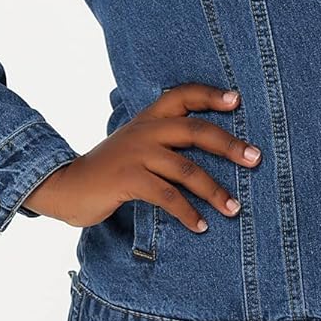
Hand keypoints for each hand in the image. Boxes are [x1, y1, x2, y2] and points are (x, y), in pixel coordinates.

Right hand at [23, 83, 261, 232]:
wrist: (65, 186)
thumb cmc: (109, 169)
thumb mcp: (135, 144)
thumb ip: (164, 140)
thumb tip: (211, 148)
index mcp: (148, 118)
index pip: (182, 95)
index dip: (209, 95)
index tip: (236, 99)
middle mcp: (145, 131)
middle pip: (195, 131)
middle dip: (229, 145)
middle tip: (255, 158)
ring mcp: (136, 154)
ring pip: (186, 169)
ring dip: (215, 191)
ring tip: (235, 208)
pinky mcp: (127, 179)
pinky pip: (167, 196)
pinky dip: (188, 213)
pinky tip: (201, 226)